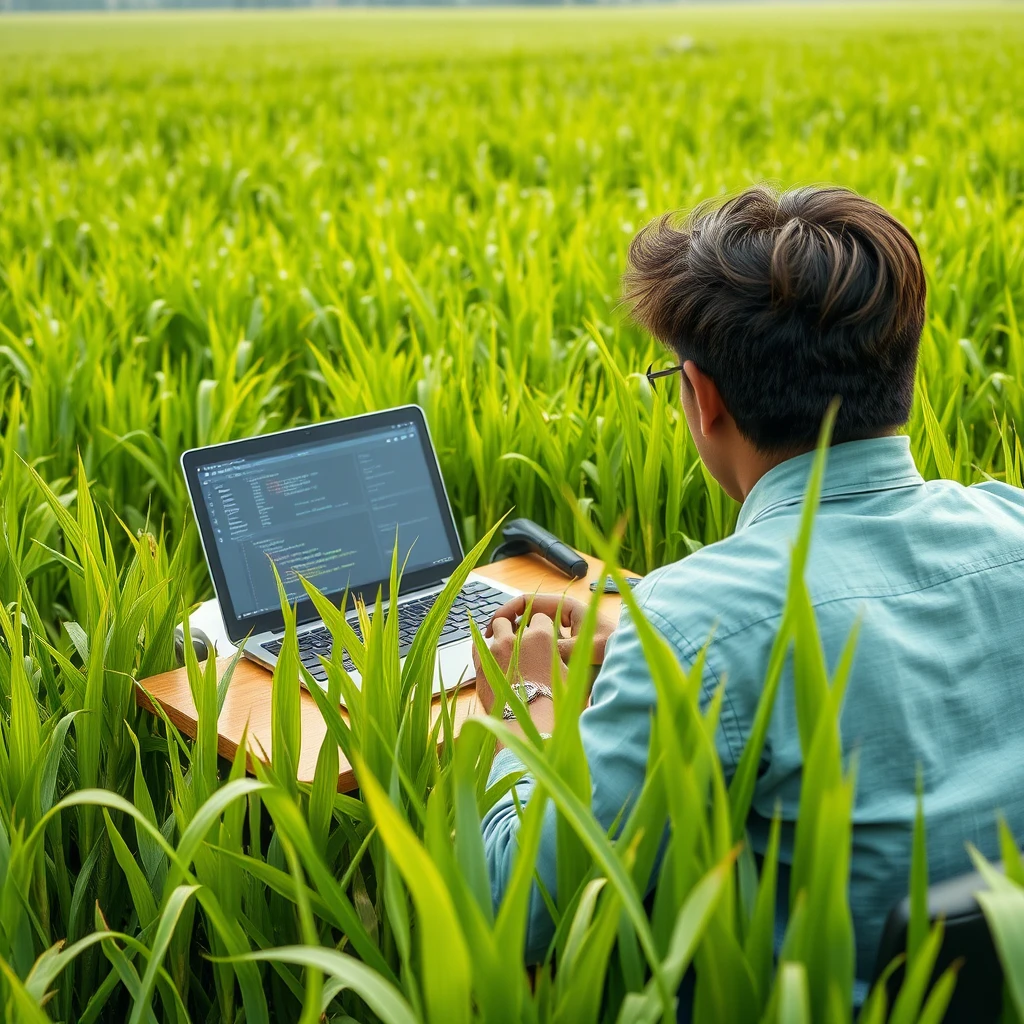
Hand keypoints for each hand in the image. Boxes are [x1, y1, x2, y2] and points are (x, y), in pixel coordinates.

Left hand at [473, 610, 564, 716]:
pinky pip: (477, 645)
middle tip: (520, 642)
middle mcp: (517, 638)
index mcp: (542, 637)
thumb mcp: (572, 676)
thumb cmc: (556, 706)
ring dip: (500, 635)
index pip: (540, 617)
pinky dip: (484, 647)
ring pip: (495, 628)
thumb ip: (566, 657)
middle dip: (516, 627)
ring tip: (504, 648)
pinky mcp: (481, 665)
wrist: (531, 729)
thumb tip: (569, 653)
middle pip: (513, 620)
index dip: (542, 627)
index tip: (541, 638)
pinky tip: (491, 657)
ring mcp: (496, 650)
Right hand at [486, 594, 615, 665]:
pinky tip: (521, 665)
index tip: (494, 625)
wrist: (634, 659)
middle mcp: (563, 616)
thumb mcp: (586, 648)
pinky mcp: (565, 645)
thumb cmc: (615, 648)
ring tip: (501, 655)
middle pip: (526, 615)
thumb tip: (535, 652)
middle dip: (507, 626)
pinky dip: (529, 651)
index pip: (528, 601)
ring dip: (516, 639)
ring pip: (531, 631)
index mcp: (566, 607)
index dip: (507, 610)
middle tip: (490, 642)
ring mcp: (564, 630)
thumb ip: (560, 648)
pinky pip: (541, 645)